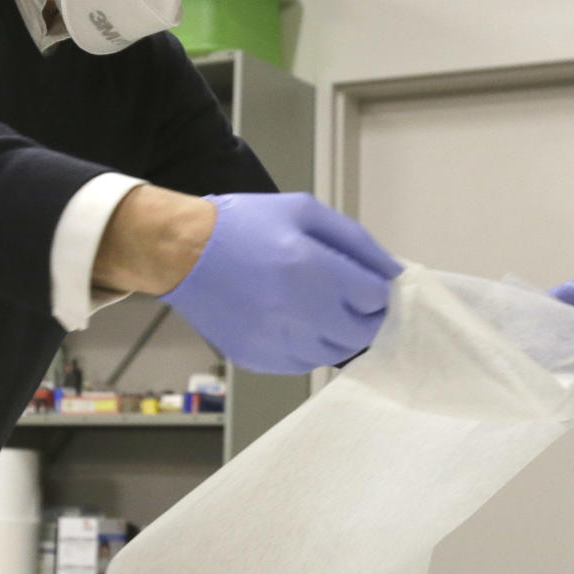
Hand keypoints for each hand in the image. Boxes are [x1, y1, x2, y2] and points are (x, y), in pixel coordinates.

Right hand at [159, 193, 402, 373]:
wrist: (181, 253)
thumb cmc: (243, 225)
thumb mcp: (303, 211)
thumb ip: (355, 241)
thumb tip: (392, 272)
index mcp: (311, 268)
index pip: (375, 297)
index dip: (376, 287)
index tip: (365, 280)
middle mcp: (298, 312)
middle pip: (362, 332)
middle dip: (363, 313)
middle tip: (347, 295)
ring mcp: (277, 341)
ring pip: (335, 351)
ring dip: (336, 330)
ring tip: (314, 304)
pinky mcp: (259, 359)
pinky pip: (304, 362)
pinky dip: (308, 344)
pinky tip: (290, 319)